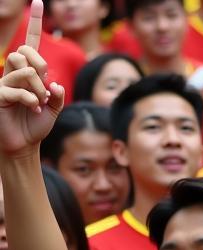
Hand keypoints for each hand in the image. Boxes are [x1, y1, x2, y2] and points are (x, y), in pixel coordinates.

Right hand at [0, 1, 63, 156]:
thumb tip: (56, 83)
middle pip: (26, 54)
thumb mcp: (53, 111)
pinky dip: (30, 100)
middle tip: (44, 91)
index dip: (35, 23)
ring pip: (24, 70)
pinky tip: (32, 109)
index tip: (38, 1)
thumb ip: (58, 96)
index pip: (31, 44)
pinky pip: (17, 89)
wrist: (22, 144)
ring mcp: (3, 81)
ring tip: (37, 104)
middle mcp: (13, 72)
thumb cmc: (34, 126)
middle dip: (40, 70)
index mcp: (28, 73)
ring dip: (37, 89)